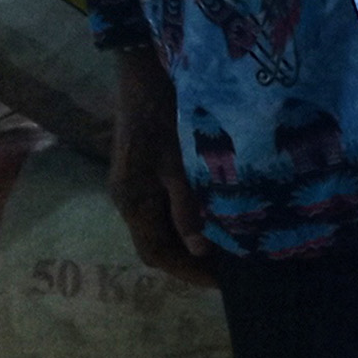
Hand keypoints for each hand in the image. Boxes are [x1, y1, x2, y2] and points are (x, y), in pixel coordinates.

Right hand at [106, 45, 214, 286]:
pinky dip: (185, 219)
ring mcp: (134, 184)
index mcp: (132, 201)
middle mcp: (128, 198)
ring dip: (187, 240)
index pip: (156, 253)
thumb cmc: (163, 115)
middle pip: (156, 244)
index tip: (220, 283)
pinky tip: (211, 217)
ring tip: (226, 248)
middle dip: (189, 261)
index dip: (186, 272)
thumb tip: (197, 250)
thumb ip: (186, 205)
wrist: (143, 74)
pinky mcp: (143, 171)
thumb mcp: (177, 161)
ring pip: (160, 226)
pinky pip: (162, 207)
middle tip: (229, 269)